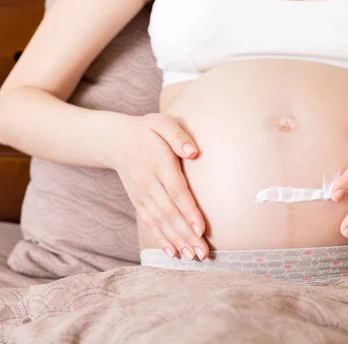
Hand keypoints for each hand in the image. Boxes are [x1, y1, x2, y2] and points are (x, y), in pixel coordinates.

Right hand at [105, 113, 207, 260]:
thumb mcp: (162, 122)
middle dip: (186, 235)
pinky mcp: (138, 201)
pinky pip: (149, 223)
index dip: (188, 211)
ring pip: (160, 222)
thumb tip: (193, 152)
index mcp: (159, 164)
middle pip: (169, 213)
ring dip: (176, 241)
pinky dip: (160, 238)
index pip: (176, 191)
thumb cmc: (146, 130)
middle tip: (203, 253)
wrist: (113, 139)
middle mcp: (149, 183)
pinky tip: (171, 253)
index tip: (201, 228)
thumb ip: (178, 135)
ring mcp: (141, 195)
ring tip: (192, 257)